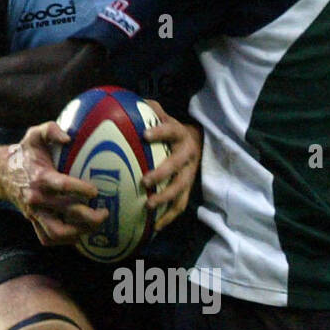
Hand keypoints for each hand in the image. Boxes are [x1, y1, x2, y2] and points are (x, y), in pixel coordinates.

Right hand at [0, 121, 107, 245]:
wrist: (0, 174)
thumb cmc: (25, 153)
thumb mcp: (34, 135)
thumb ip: (51, 130)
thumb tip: (68, 137)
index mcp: (40, 176)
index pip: (62, 186)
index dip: (80, 190)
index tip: (95, 191)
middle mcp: (37, 198)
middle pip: (66, 213)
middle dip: (90, 217)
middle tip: (105, 212)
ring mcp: (35, 213)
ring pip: (57, 232)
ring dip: (80, 232)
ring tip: (95, 226)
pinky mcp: (33, 222)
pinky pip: (48, 239)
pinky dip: (65, 241)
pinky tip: (79, 233)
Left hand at [141, 101, 202, 230]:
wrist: (200, 143)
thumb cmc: (172, 130)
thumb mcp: (165, 117)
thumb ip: (150, 109)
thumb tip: (129, 103)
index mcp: (180, 135)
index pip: (170, 131)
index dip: (159, 133)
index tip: (144, 134)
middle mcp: (188, 155)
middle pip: (176, 165)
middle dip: (162, 174)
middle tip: (144, 181)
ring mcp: (190, 174)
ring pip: (180, 188)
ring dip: (165, 198)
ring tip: (150, 206)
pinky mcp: (188, 189)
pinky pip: (180, 205)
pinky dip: (169, 217)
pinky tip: (155, 227)